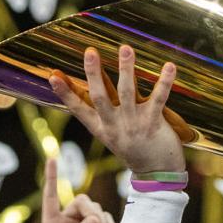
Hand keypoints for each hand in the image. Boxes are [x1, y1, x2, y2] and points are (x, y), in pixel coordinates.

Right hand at [49, 44, 186, 176]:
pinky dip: (164, 81)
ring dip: (126, 68)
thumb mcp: (112, 136)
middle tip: (90, 52)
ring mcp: (134, 124)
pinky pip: (158, 98)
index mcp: (102, 129)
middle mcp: (115, 126)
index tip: (52, 77)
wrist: (157, 174)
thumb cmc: (135, 151)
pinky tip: (169, 66)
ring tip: (125, 48)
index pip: (79, 110)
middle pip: (100, 97)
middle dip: (93, 73)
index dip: (65, 94)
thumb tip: (92, 91)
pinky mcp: (153, 123)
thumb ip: (103, 115)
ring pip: (127, 92)